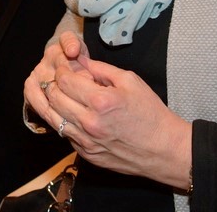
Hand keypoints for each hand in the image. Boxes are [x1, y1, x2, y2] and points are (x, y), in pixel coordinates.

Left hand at [31, 39, 191, 187]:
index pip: (64, 81)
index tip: (64, 67)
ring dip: (52, 103)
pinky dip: (64, 121)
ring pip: (53, 118)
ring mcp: (86, 142)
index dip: (61, 70)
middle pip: (54, 98)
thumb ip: (101, 69)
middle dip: (52, 84)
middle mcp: (89, 123)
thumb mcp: (130, 81)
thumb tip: (80, 60)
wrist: (164, 149)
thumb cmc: (150, 113)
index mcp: (100, 101)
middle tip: (58, 78)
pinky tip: (71, 113)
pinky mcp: (87, 155)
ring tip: (58, 93)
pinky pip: (65, 135)